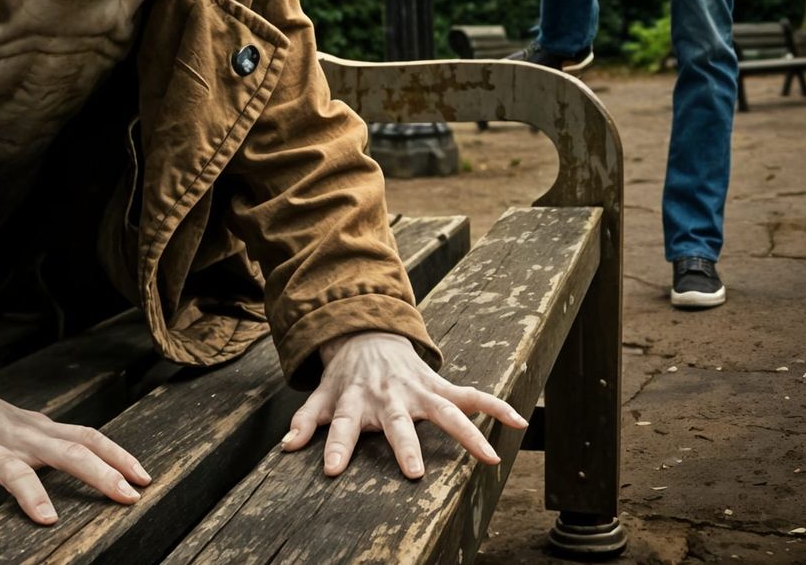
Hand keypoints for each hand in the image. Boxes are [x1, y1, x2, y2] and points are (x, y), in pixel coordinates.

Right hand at [0, 364, 151, 523]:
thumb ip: (55, 445)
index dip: (117, 456)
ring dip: (28, 491)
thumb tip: (100, 466)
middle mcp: (13, 435)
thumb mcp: (24, 429)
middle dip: (97, 473)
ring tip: (46, 516)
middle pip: (63, 452)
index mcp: (35, 431)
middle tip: (125, 496)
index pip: (86, 438)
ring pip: (6, 467)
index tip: (144, 478)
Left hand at [280, 330, 528, 478]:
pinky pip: (471, 396)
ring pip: (446, 411)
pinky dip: (496, 406)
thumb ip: (306, 421)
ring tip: (489, 457)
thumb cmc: (346, 375)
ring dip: (468, 433)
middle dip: (405, 445)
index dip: (336, 446)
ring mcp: (418, 391)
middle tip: (414, 472)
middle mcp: (390, 397)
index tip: (332, 468)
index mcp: (357, 401)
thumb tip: (287, 447)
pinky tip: (518, 421)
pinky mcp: (439, 387)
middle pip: (398, 422)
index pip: (343, 426)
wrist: (368, 334)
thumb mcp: (322, 394)